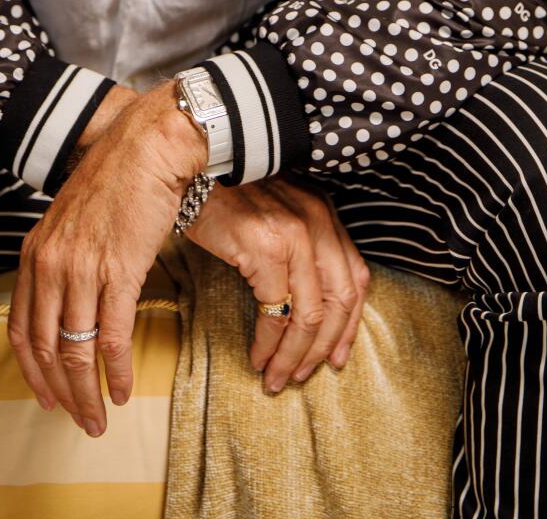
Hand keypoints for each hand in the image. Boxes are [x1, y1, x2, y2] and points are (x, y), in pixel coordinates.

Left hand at [7, 80, 205, 435]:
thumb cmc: (115, 179)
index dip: (31, 371)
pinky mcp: (118, 272)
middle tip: (77, 420)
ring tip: (99, 419)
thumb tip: (70, 303)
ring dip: (87, 394)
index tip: (44, 397)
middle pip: (45, 349)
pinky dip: (117, 372)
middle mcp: (50, 265)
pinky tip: (123, 390)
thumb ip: (63, 260)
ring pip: (76, 351)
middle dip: (60, 393)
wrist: (145, 147)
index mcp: (34, 253)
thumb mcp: (71, 220)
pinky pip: (111, 338)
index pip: (21, 329)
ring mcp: (82, 270)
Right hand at [183, 173, 369, 392]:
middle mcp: (317, 221)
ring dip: (295, 356)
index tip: (337, 356)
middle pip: (340, 302)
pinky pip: (276, 312)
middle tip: (303, 376)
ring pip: (310, 315)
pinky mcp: (266, 248)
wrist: (191, 170)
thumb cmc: (227, 196)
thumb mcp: (275, 214)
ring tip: (277, 377)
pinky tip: (257, 356)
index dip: (349, 325)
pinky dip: (269, 343)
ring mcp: (294, 234)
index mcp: (324, 213)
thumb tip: (306, 303)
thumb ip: (298, 247)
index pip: (355, 279)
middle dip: (324, 348)